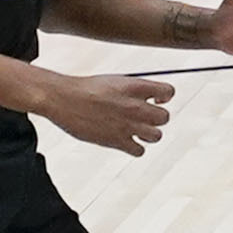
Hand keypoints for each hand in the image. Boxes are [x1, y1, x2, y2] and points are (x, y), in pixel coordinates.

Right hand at [42, 70, 175, 156]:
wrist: (63, 99)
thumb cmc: (86, 88)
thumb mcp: (116, 81)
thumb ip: (136, 90)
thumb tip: (151, 98)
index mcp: (136, 87)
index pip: (169, 92)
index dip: (165, 97)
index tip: (156, 101)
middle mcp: (135, 106)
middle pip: (165, 117)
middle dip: (157, 118)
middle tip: (144, 117)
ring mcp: (127, 125)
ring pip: (157, 136)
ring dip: (149, 133)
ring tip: (136, 129)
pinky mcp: (117, 141)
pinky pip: (139, 151)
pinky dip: (135, 147)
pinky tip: (126, 140)